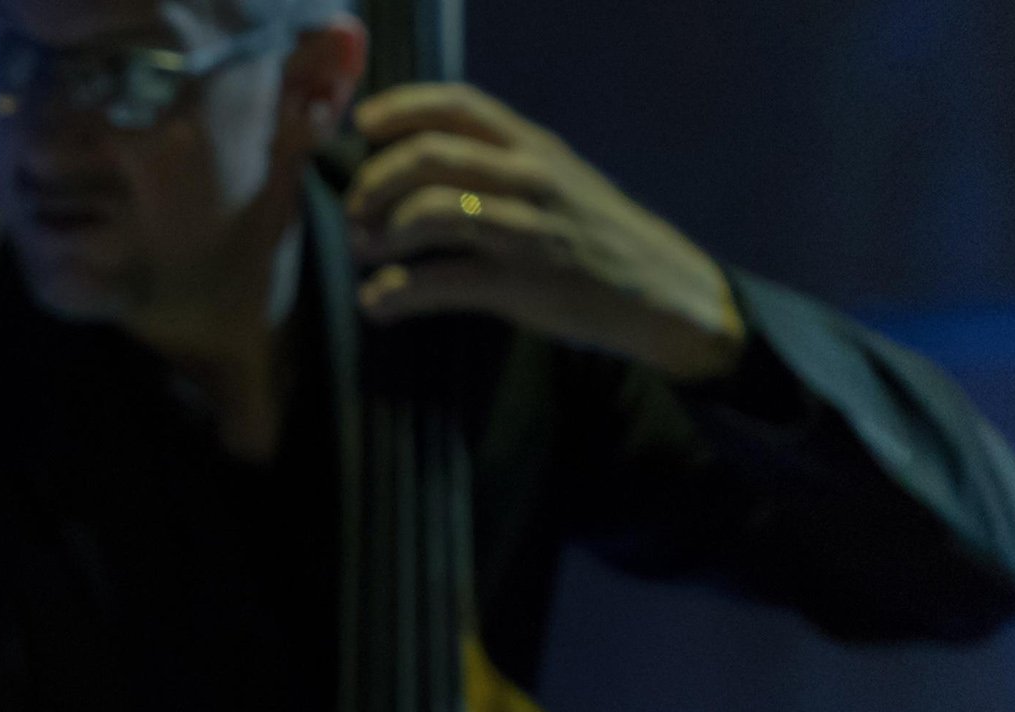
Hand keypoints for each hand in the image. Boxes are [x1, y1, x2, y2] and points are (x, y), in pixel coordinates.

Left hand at [346, 83, 747, 381]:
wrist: (660, 291)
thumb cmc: (592, 234)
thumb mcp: (554, 178)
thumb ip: (497, 162)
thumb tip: (414, 159)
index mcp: (533, 146)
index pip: (459, 105)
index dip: (401, 107)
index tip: (363, 124)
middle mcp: (530, 178)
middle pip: (430, 155)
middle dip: (375, 180)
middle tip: (354, 210)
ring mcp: (526, 231)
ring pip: (431, 210)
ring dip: (381, 232)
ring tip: (365, 251)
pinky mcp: (522, 285)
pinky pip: (440, 281)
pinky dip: (394, 293)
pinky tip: (377, 302)